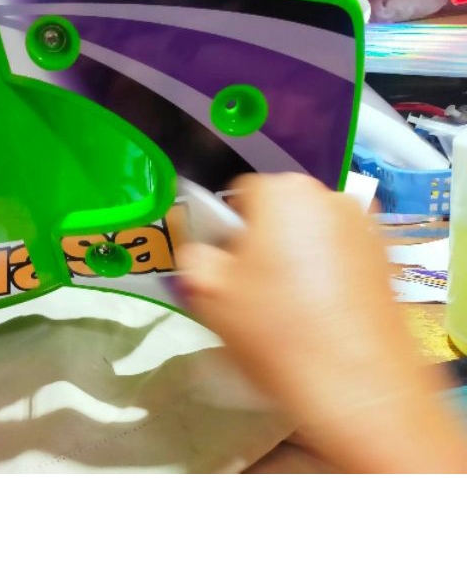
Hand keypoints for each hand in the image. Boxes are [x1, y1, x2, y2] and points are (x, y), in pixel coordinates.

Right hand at [177, 173, 466, 471]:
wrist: (360, 390)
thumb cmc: (276, 331)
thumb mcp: (207, 292)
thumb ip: (194, 256)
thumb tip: (203, 254)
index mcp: (282, 191)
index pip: (237, 195)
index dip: (224, 232)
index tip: (224, 270)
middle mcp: (328, 196)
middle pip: (276, 213)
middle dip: (260, 243)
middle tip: (250, 291)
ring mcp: (364, 226)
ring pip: (309, 235)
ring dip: (293, 259)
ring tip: (285, 309)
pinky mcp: (387, 259)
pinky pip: (339, 256)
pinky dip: (325, 275)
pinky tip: (318, 316)